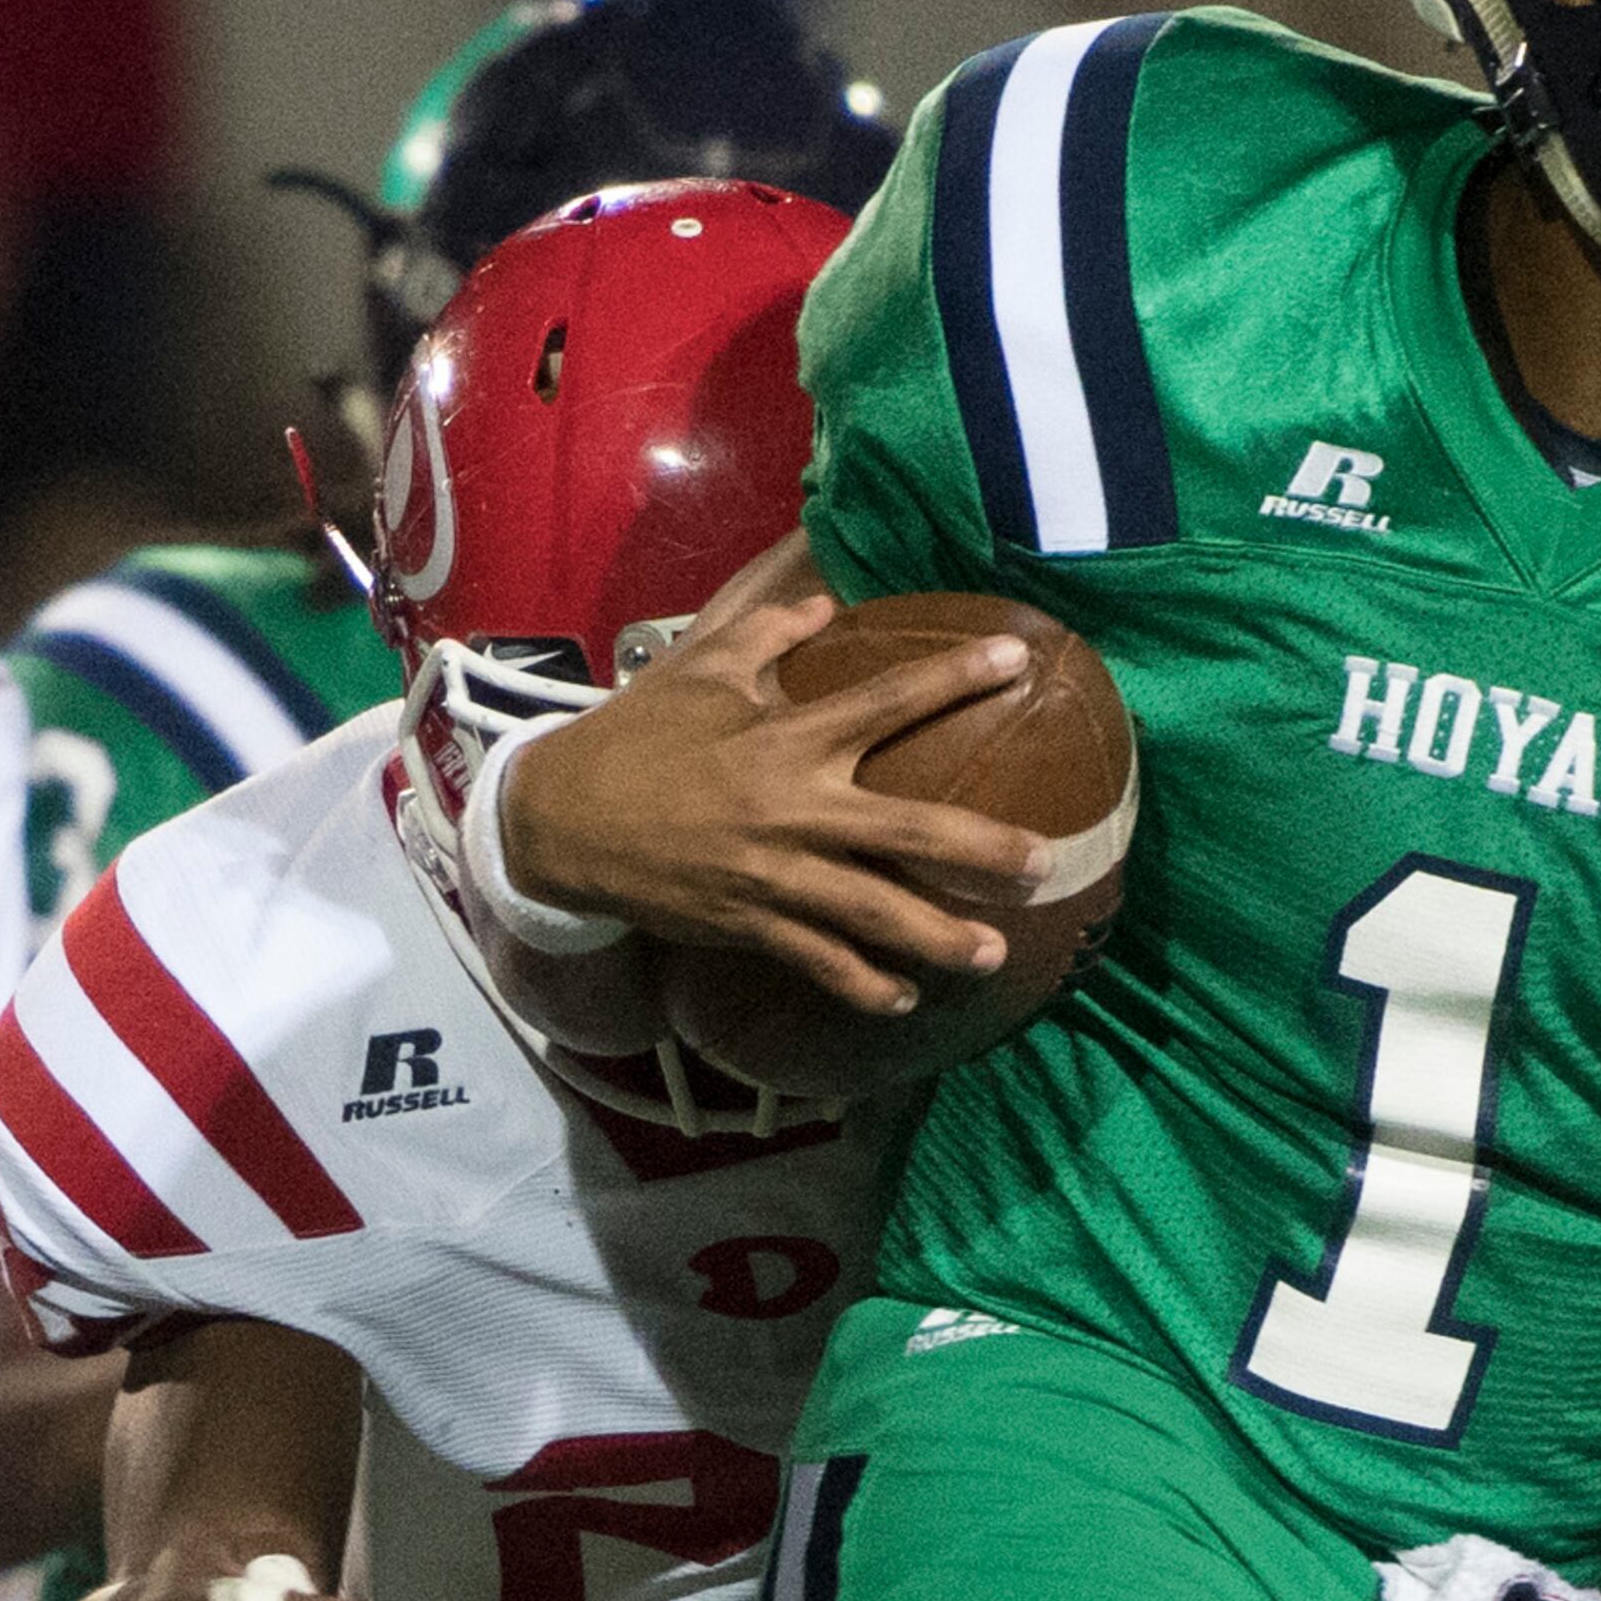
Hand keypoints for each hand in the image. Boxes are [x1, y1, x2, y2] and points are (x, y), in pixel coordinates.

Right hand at [499, 577, 1048, 1014]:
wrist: (559, 820)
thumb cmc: (635, 738)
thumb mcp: (696, 669)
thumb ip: (766, 634)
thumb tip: (822, 601)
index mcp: (786, 736)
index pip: (888, 699)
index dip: (956, 676)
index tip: (1019, 658)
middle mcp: (792, 808)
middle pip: (908, 832)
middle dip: (981, 850)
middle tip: (1042, 863)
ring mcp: (773, 874)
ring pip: (874, 916)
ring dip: (939, 939)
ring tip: (994, 955)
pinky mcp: (748, 924)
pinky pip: (820, 962)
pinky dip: (864, 985)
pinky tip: (905, 999)